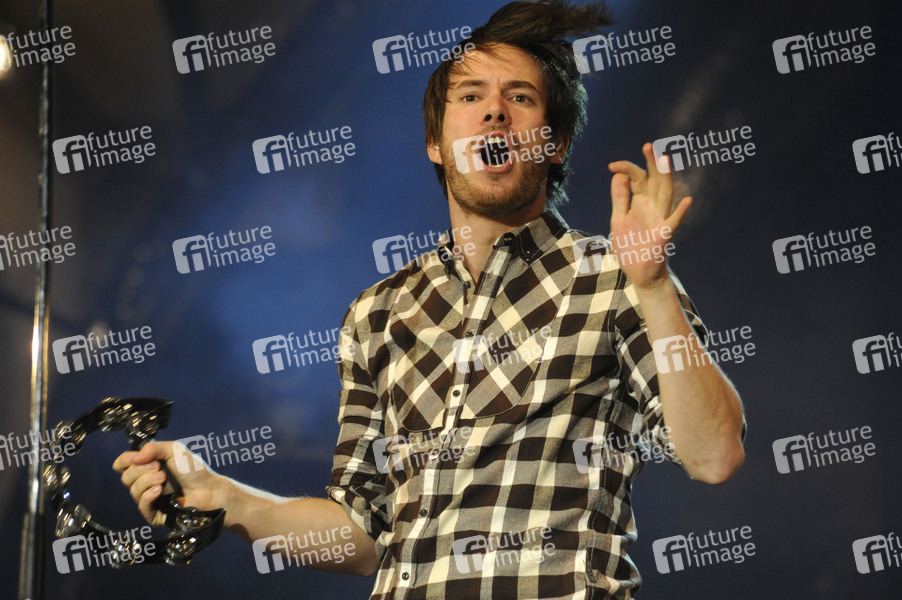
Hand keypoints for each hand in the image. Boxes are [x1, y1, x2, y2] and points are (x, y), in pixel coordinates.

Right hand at [113, 441, 220, 526]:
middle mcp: (145, 483)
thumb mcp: (174, 450)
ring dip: (148, 481)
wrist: (209, 489)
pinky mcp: (155, 515)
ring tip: (164, 478)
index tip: (137, 458)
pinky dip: (148, 496)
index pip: (123, 465)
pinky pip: (142, 506)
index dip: (125, 461)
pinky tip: (159, 491)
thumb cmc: (194, 470)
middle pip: (126, 477)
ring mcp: (149, 500)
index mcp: (147, 467)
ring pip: (133, 491)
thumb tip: (133, 457)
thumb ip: (153, 448)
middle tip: (159, 467)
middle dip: (141, 470)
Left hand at [607, 143, 691, 288]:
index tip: (612, 165)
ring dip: (666, 179)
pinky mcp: (663, 235)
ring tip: (666, 161)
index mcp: (640, 203)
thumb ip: (619, 197)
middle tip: (648, 146)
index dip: (626, 169)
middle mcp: (652, 208)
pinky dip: (680, 212)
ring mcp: (659, 220)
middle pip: (653, 181)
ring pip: (665, 195)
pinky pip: (674, 222)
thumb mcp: (618, 219)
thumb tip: (618, 174)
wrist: (639, 274)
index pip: (637, 178)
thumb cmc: (631, 247)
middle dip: (651, 163)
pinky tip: (687, 200)